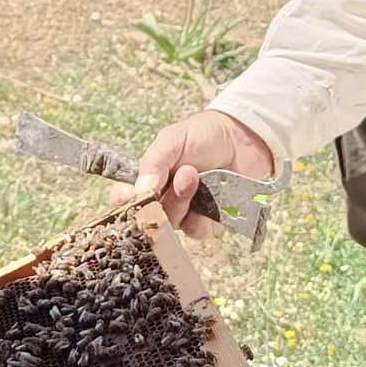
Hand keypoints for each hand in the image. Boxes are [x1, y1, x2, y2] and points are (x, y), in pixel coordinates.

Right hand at [108, 110, 273, 238]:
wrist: (241, 138)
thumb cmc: (203, 135)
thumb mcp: (172, 140)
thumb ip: (154, 162)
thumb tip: (140, 189)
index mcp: (147, 181)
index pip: (124, 200)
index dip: (123, 203)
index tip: (131, 195)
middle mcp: (162, 201)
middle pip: (147, 218)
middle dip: (162, 200)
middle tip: (183, 173)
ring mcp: (184, 214)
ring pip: (172, 226)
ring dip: (182, 203)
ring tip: (197, 177)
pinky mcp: (207, 224)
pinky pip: (196, 231)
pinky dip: (202, 217)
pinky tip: (212, 197)